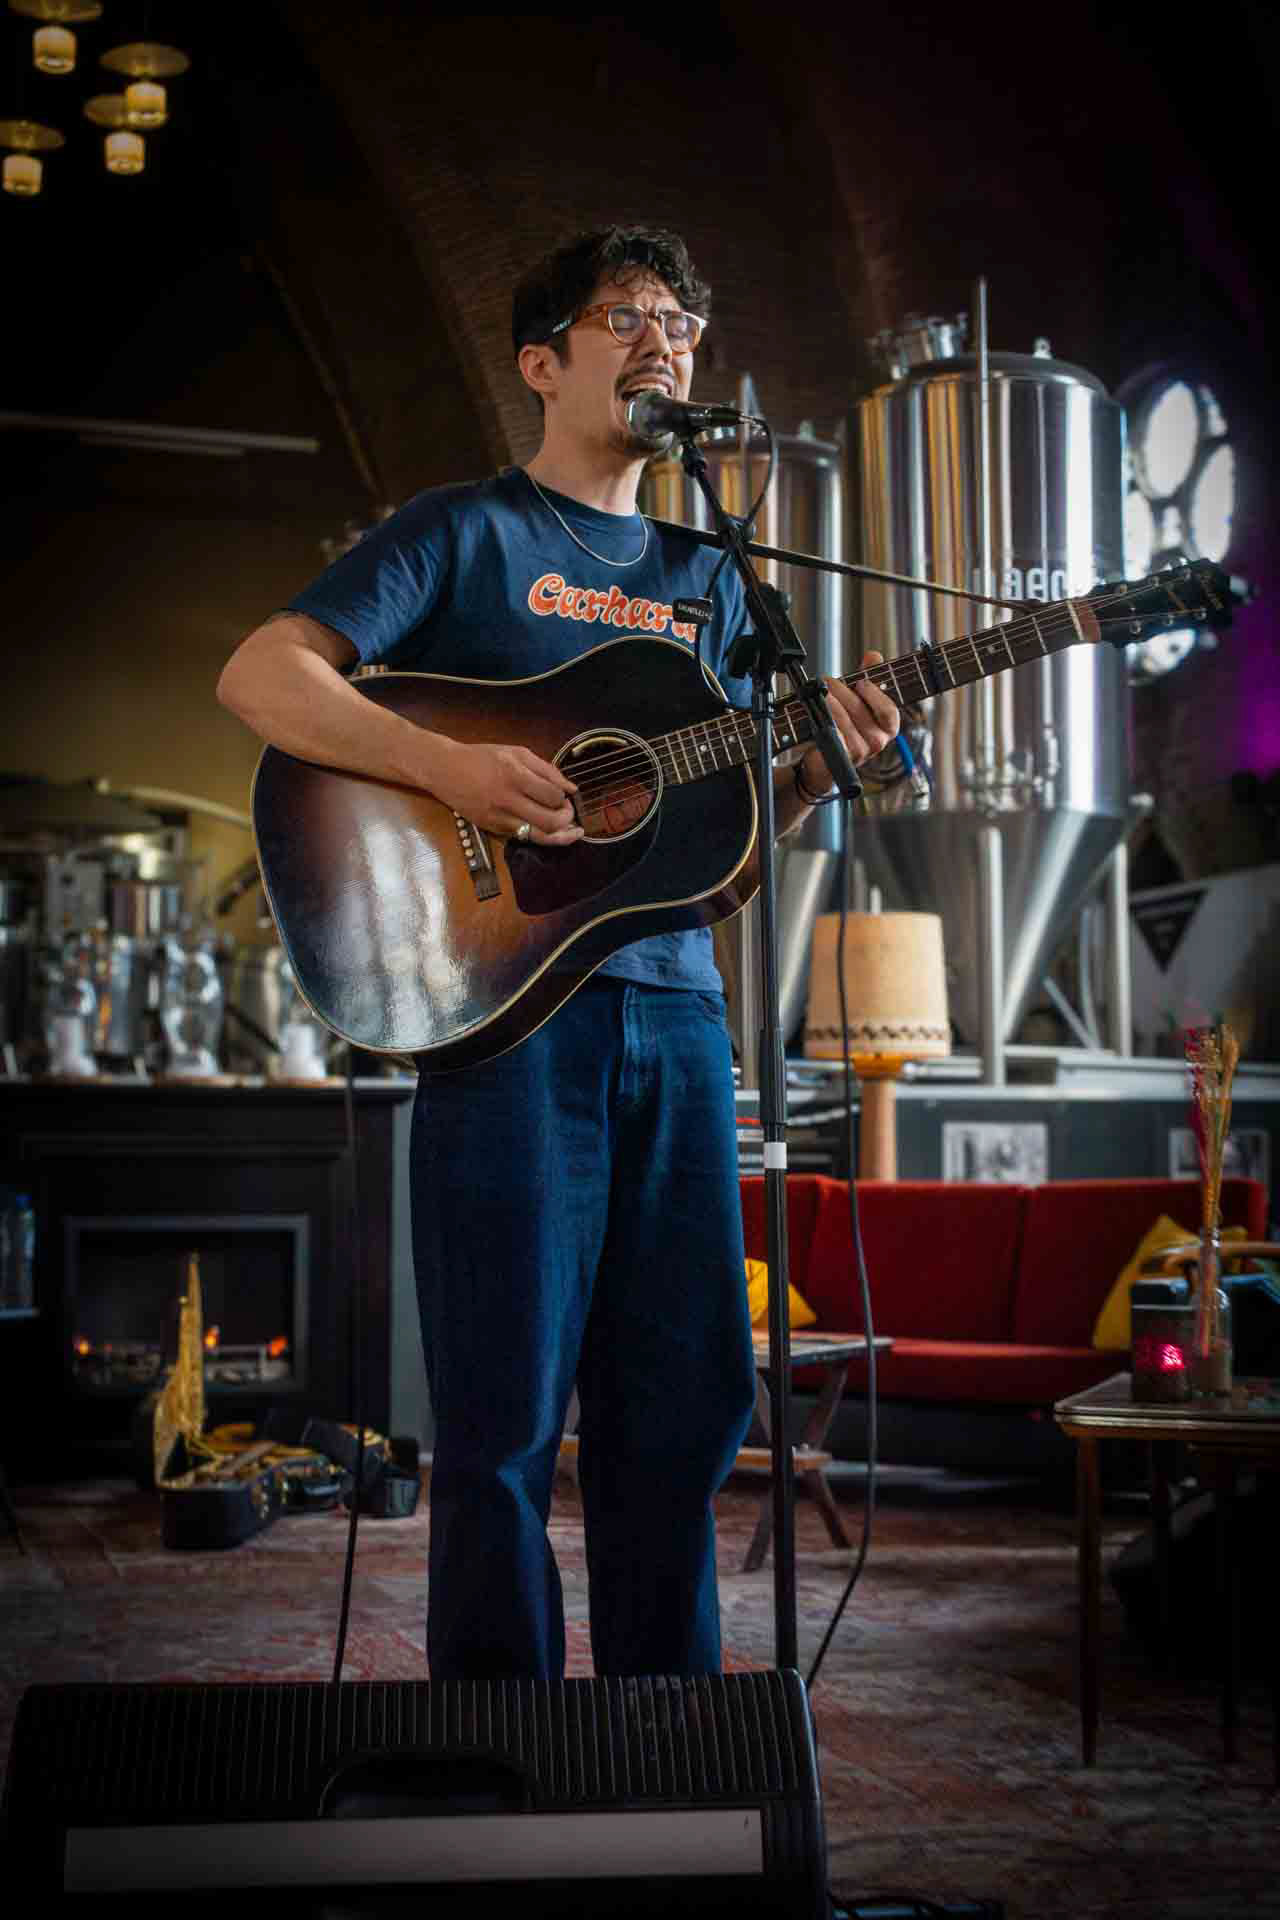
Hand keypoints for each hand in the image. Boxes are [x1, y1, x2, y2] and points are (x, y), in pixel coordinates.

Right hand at [432, 741, 583, 844]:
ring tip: (569, 831)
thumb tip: (571, 788)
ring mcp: (499, 818)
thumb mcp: (517, 753)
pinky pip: (523, 837)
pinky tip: (545, 828)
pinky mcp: (492, 828)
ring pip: (538, 837)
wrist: (445, 770)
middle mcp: (508, 800)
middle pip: (550, 822)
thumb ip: (547, 770)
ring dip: (558, 835)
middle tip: (567, 813)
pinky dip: (538, 834)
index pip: (553, 797)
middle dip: (566, 820)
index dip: (564, 799)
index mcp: (515, 775)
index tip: (564, 795)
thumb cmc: (482, 757)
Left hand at [796, 651, 898, 798]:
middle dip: (843, 690)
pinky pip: (834, 730)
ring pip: (845, 718)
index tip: (861, 682)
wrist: (823, 759)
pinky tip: (818, 706)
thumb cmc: (844, 728)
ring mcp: (861, 751)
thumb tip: (873, 656)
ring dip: (830, 700)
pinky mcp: (842, 756)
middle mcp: (878, 742)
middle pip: (861, 709)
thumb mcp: (858, 700)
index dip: (874, 694)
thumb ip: (868, 678)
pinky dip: (825, 715)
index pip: (889, 710)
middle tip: (828, 681)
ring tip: (820, 690)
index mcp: (888, 728)